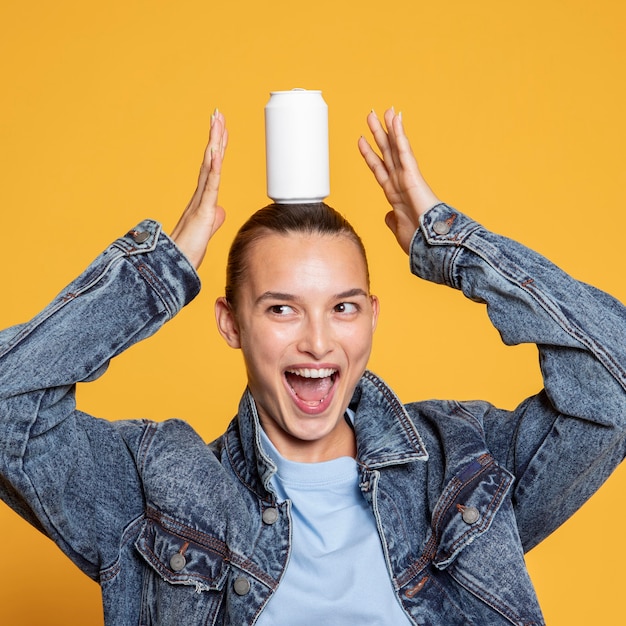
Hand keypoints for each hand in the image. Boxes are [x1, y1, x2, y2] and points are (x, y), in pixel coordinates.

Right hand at [171, 110, 227, 268]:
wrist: (179, 264)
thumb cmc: (190, 250)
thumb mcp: (207, 230)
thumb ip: (213, 218)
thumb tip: (220, 211)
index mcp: (203, 197)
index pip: (212, 166)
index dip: (217, 147)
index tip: (221, 128)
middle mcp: (200, 194)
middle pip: (210, 159)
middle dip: (215, 136)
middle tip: (218, 113)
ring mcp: (201, 200)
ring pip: (210, 166)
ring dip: (214, 143)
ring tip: (217, 121)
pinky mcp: (203, 210)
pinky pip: (211, 185)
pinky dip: (214, 167)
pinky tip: (217, 151)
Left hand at [358, 109, 439, 253]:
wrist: (430, 244)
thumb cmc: (419, 241)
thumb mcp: (399, 229)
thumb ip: (392, 221)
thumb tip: (388, 216)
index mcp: (394, 195)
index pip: (379, 169)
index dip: (369, 155)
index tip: (361, 140)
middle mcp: (399, 182)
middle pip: (386, 153)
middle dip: (378, 134)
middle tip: (371, 115)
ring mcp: (406, 178)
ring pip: (395, 148)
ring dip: (388, 129)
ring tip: (384, 110)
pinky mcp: (413, 176)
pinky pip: (404, 152)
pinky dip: (399, 136)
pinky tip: (396, 121)